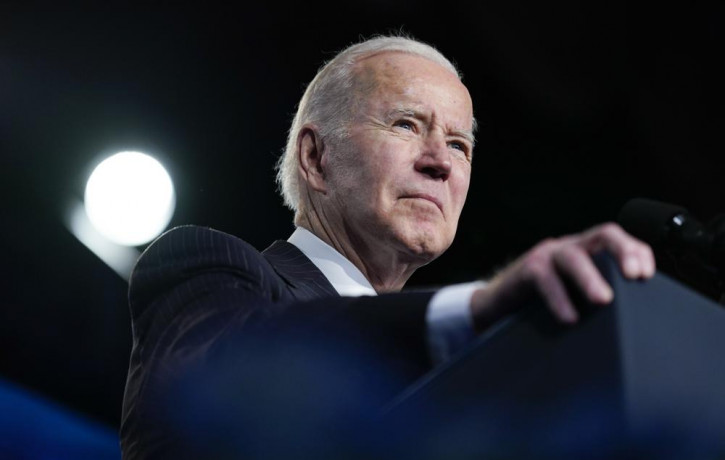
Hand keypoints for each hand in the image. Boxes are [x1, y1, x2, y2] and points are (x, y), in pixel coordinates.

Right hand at [470, 222, 654, 331]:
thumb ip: (597, 301)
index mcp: (588, 252)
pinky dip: (558, 298)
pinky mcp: (525, 270)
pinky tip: (569, 318)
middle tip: (634, 276)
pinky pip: (543, 278)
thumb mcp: (576, 300)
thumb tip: (635, 324)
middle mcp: (570, 248)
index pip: (619, 241)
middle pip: (603, 235)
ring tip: (603, 300)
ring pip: (573, 256)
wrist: (495, 309)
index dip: (637, 251)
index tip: (646, 276)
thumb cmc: (542, 306)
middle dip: (623, 251)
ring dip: (590, 278)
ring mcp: (547, 256)